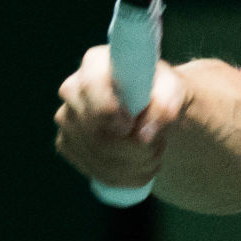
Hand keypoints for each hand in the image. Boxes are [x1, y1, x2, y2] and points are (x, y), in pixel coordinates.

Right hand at [54, 46, 188, 188]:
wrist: (151, 106)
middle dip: (134, 149)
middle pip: (95, 132)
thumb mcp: (173, 91)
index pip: (91, 87)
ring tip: (153, 153)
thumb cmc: (160, 91)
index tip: (130, 125)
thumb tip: (143, 135)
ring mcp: (67, 118)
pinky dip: (122, 176)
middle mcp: (73, 89)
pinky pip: (92, 170)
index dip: (109, 111)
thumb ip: (165, 105)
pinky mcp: (67, 144)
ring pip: (97, 156)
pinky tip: (138, 165)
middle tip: (158, 145)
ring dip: (133, 165)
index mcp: (95, 64)